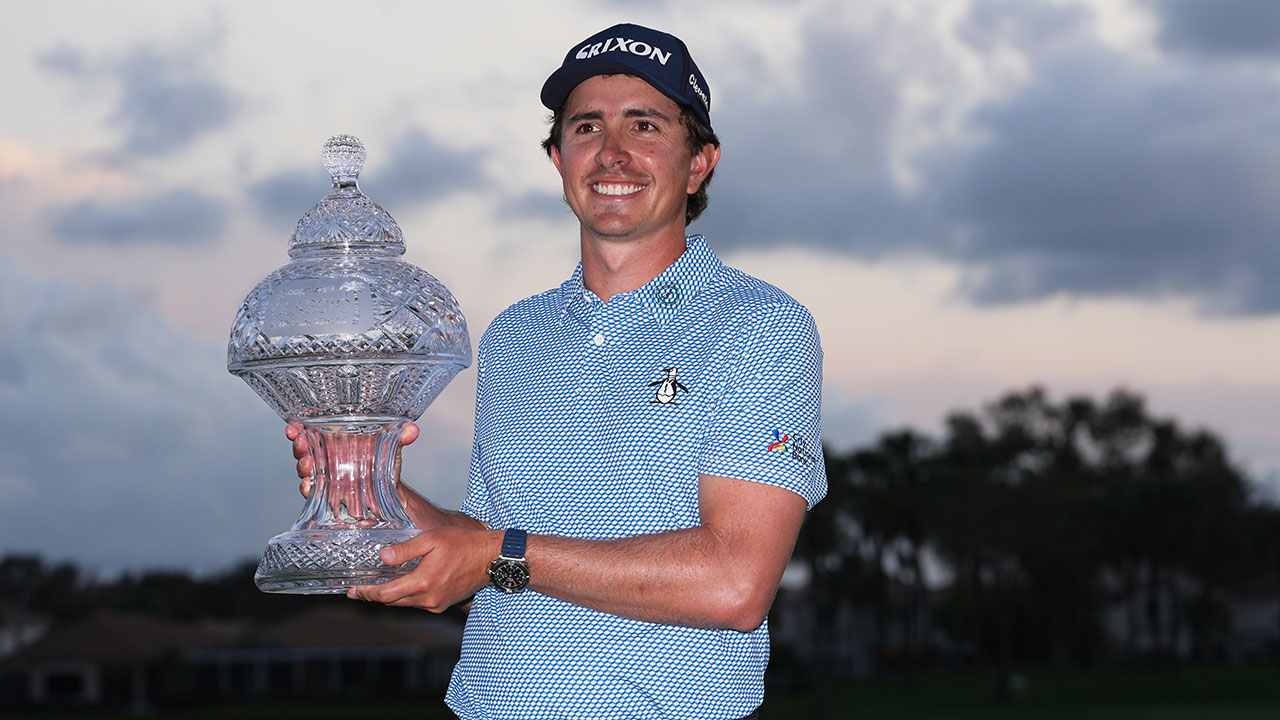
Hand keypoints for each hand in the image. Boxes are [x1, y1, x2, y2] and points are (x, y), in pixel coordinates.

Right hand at [288, 421, 420, 497]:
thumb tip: (413, 429)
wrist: (388, 494)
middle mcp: (325, 459)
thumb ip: (400, 438)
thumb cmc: (383, 465)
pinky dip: (308, 488)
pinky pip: (312, 492)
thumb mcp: (391, 449)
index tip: (293, 427)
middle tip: (300, 441)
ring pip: (305, 470)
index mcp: (334, 443)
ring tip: (307, 464)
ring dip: (302, 466)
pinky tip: (309, 485)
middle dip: (298, 446)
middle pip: (303, 450)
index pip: (310, 432)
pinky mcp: (327, 496)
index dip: (299, 429)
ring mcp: (324, 477)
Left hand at [347, 526, 502, 611]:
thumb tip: (383, 557)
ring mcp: (437, 604)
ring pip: (406, 604)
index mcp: (422, 583)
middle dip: (374, 596)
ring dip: (391, 597)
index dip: (367, 593)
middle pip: (393, 602)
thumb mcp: (431, 539)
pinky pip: (419, 603)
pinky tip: (403, 586)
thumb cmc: (463, 544)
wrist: (490, 558)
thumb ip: (405, 550)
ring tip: (378, 588)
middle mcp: (428, 599)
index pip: (385, 594)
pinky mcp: (444, 604)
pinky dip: (407, 597)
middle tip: (358, 591)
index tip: (354, 591)